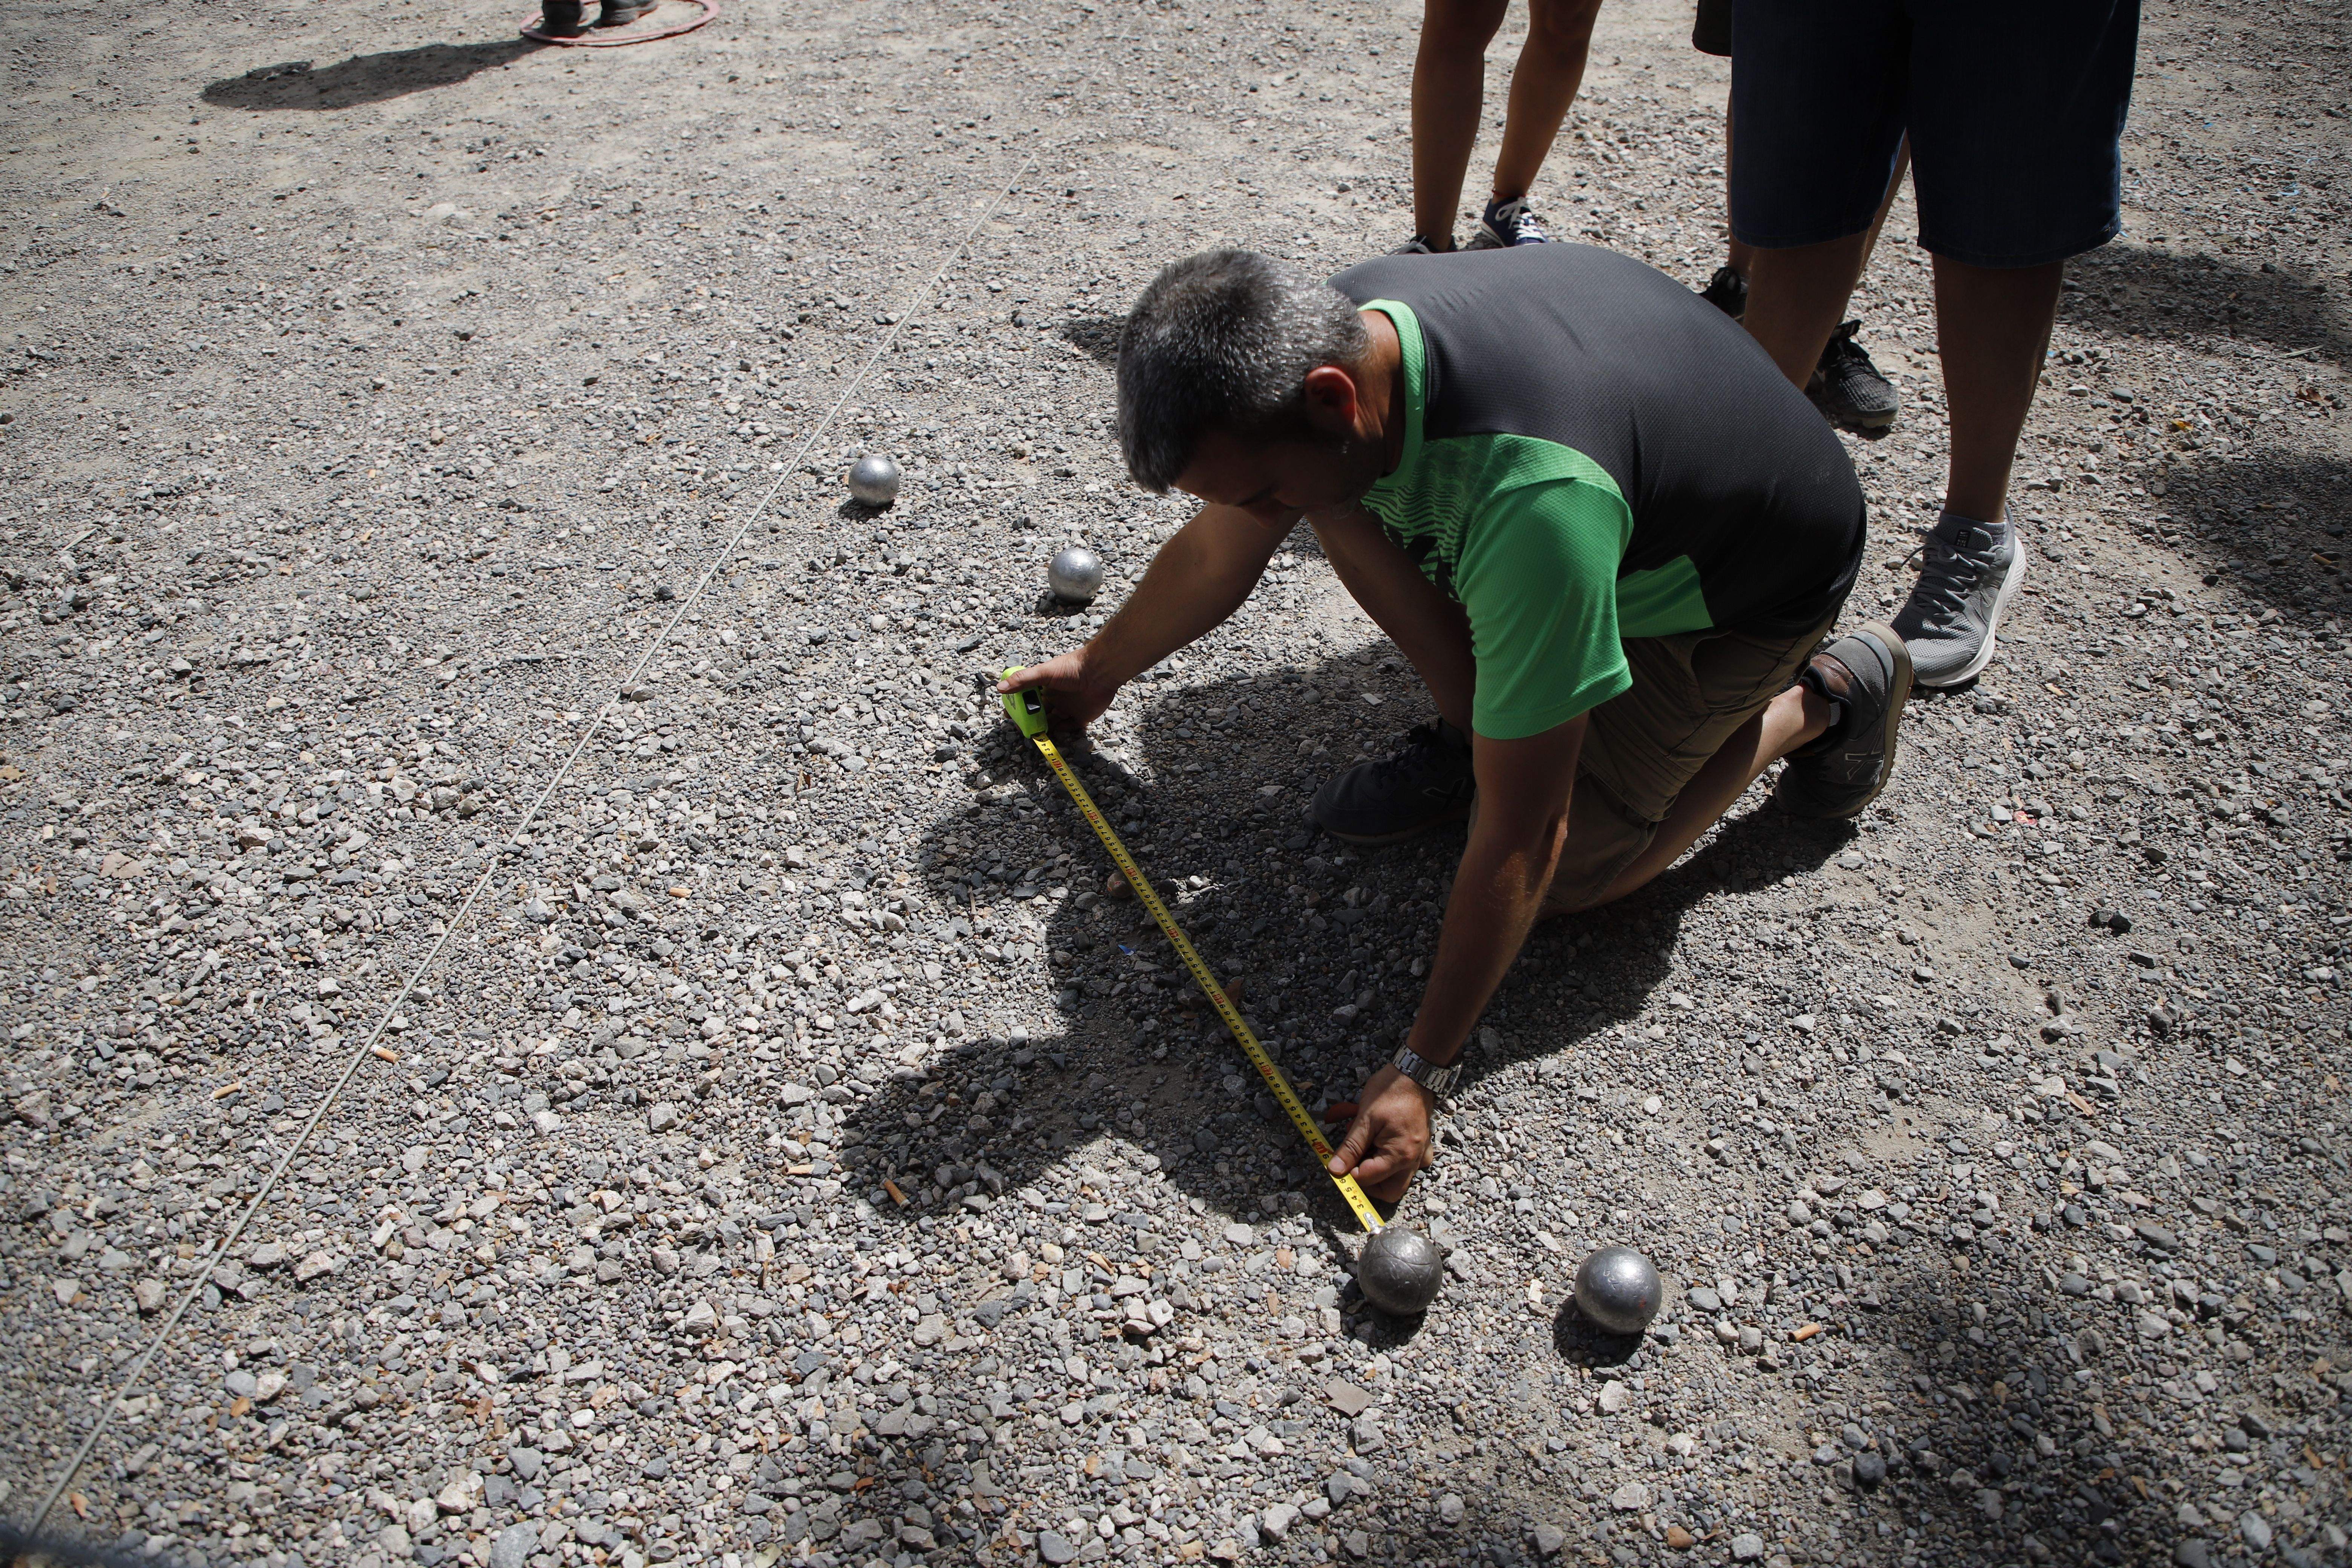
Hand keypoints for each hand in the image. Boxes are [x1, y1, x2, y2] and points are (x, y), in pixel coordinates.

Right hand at [995, 649, 1114, 735]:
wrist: (1100, 671)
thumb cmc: (1072, 668)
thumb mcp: (1044, 672)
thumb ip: (1022, 680)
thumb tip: (999, 688)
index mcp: (1046, 687)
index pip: (1028, 699)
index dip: (1019, 707)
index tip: (1009, 714)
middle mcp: (1056, 698)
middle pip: (1039, 713)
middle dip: (1031, 721)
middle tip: (1023, 728)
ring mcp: (1069, 708)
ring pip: (1053, 723)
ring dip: (1045, 728)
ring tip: (1036, 733)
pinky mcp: (1082, 717)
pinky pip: (1070, 728)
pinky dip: (1063, 730)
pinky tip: (1056, 731)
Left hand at [1327, 1064, 1434, 1203]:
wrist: (1414, 1073)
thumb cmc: (1390, 1091)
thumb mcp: (1365, 1118)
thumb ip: (1350, 1147)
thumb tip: (1334, 1169)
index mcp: (1399, 1155)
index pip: (1368, 1179)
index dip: (1348, 1173)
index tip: (1336, 1162)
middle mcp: (1413, 1161)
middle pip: (1388, 1191)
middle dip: (1367, 1183)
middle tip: (1352, 1164)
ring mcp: (1420, 1155)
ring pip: (1398, 1181)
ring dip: (1378, 1172)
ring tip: (1365, 1149)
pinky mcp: (1421, 1148)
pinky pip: (1408, 1166)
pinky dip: (1393, 1161)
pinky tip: (1382, 1145)